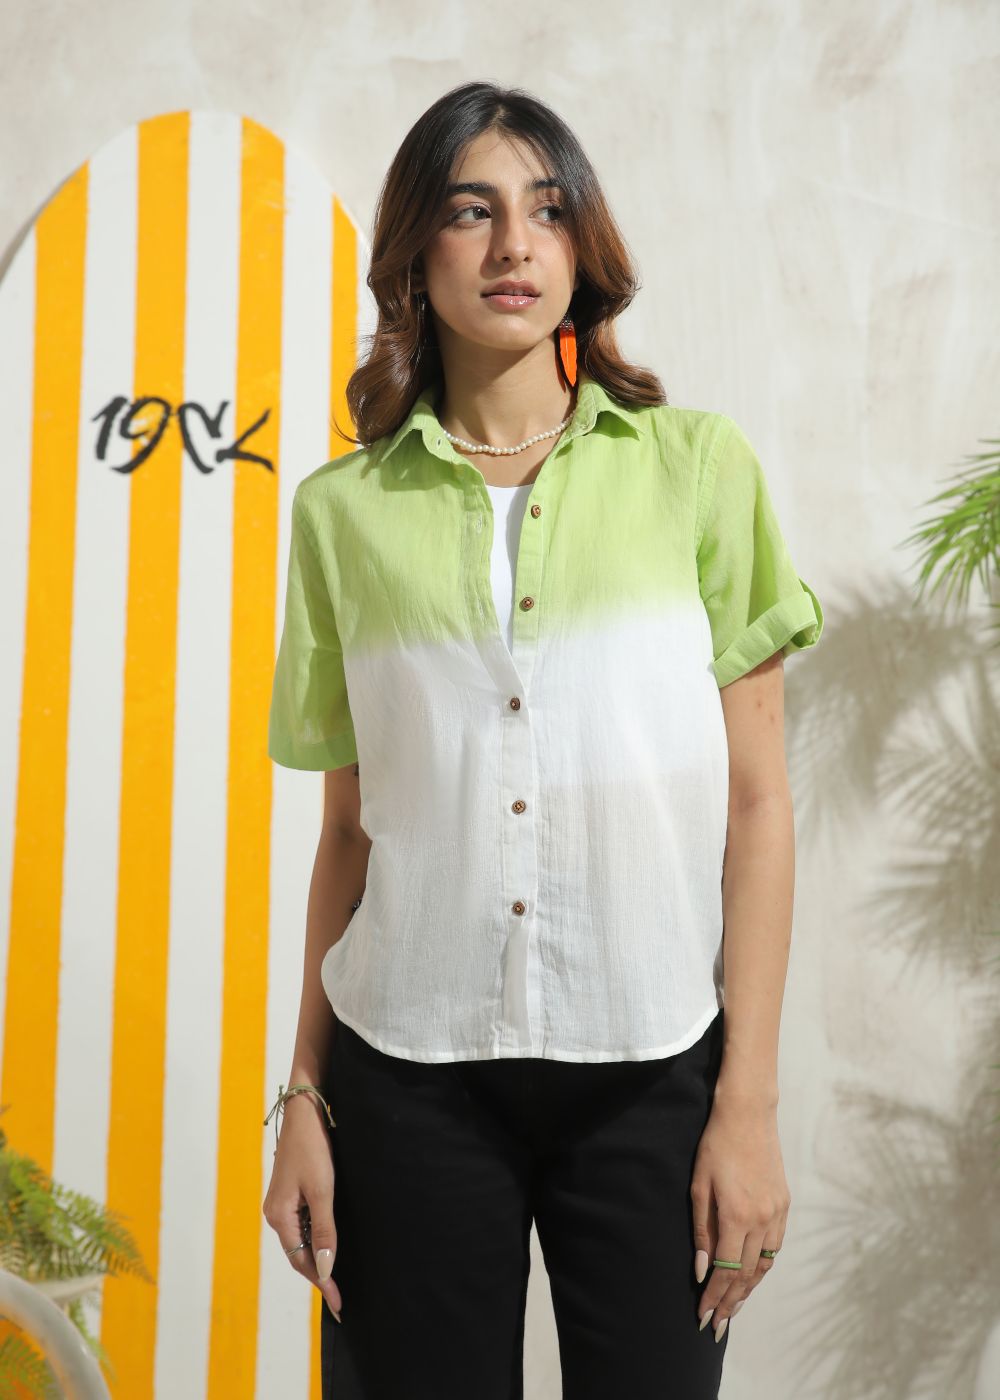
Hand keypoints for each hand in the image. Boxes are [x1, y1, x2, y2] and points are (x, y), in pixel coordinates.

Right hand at [262, 1095, 342, 1320]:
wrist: (305, 1113)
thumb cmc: (314, 1149)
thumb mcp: (323, 1191)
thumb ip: (324, 1230)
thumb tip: (324, 1268)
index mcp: (279, 1216)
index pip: (301, 1261)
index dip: (321, 1282)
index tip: (339, 1303)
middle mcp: (275, 1213)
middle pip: (298, 1254)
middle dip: (319, 1275)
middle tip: (340, 1298)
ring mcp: (281, 1203)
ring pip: (300, 1240)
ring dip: (317, 1257)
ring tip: (338, 1278)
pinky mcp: (290, 1193)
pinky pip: (303, 1225)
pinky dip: (316, 1238)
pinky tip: (329, 1244)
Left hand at [690, 1093, 789, 1340]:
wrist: (748, 1115)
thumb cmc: (716, 1146)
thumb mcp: (699, 1186)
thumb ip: (701, 1231)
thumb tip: (701, 1269)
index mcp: (737, 1217)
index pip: (726, 1271)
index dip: (714, 1297)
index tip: (703, 1317)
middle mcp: (762, 1221)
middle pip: (747, 1275)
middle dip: (731, 1303)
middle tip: (718, 1326)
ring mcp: (777, 1213)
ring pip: (764, 1265)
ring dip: (749, 1290)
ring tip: (734, 1309)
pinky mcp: (784, 1205)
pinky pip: (775, 1246)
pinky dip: (763, 1266)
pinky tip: (753, 1276)